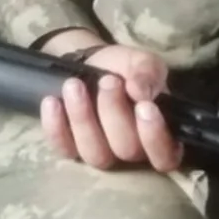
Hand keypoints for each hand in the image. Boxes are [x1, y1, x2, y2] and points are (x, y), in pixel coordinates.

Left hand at [38, 31, 182, 172]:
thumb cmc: (124, 69)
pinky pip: (62, 147)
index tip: (144, 106)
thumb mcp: (142, 63)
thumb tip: (141, 92)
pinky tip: (52, 102)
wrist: (91, 62)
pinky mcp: (70, 147)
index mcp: (158, 137)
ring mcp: (99, 153)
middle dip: (114, 113)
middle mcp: (131, 154)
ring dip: (83, 118)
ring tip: (74, 85)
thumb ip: (149, 73)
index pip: (165, 156)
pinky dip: (55, 126)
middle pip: (127, 150)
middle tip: (108, 81)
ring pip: (94, 153)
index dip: (155, 137)